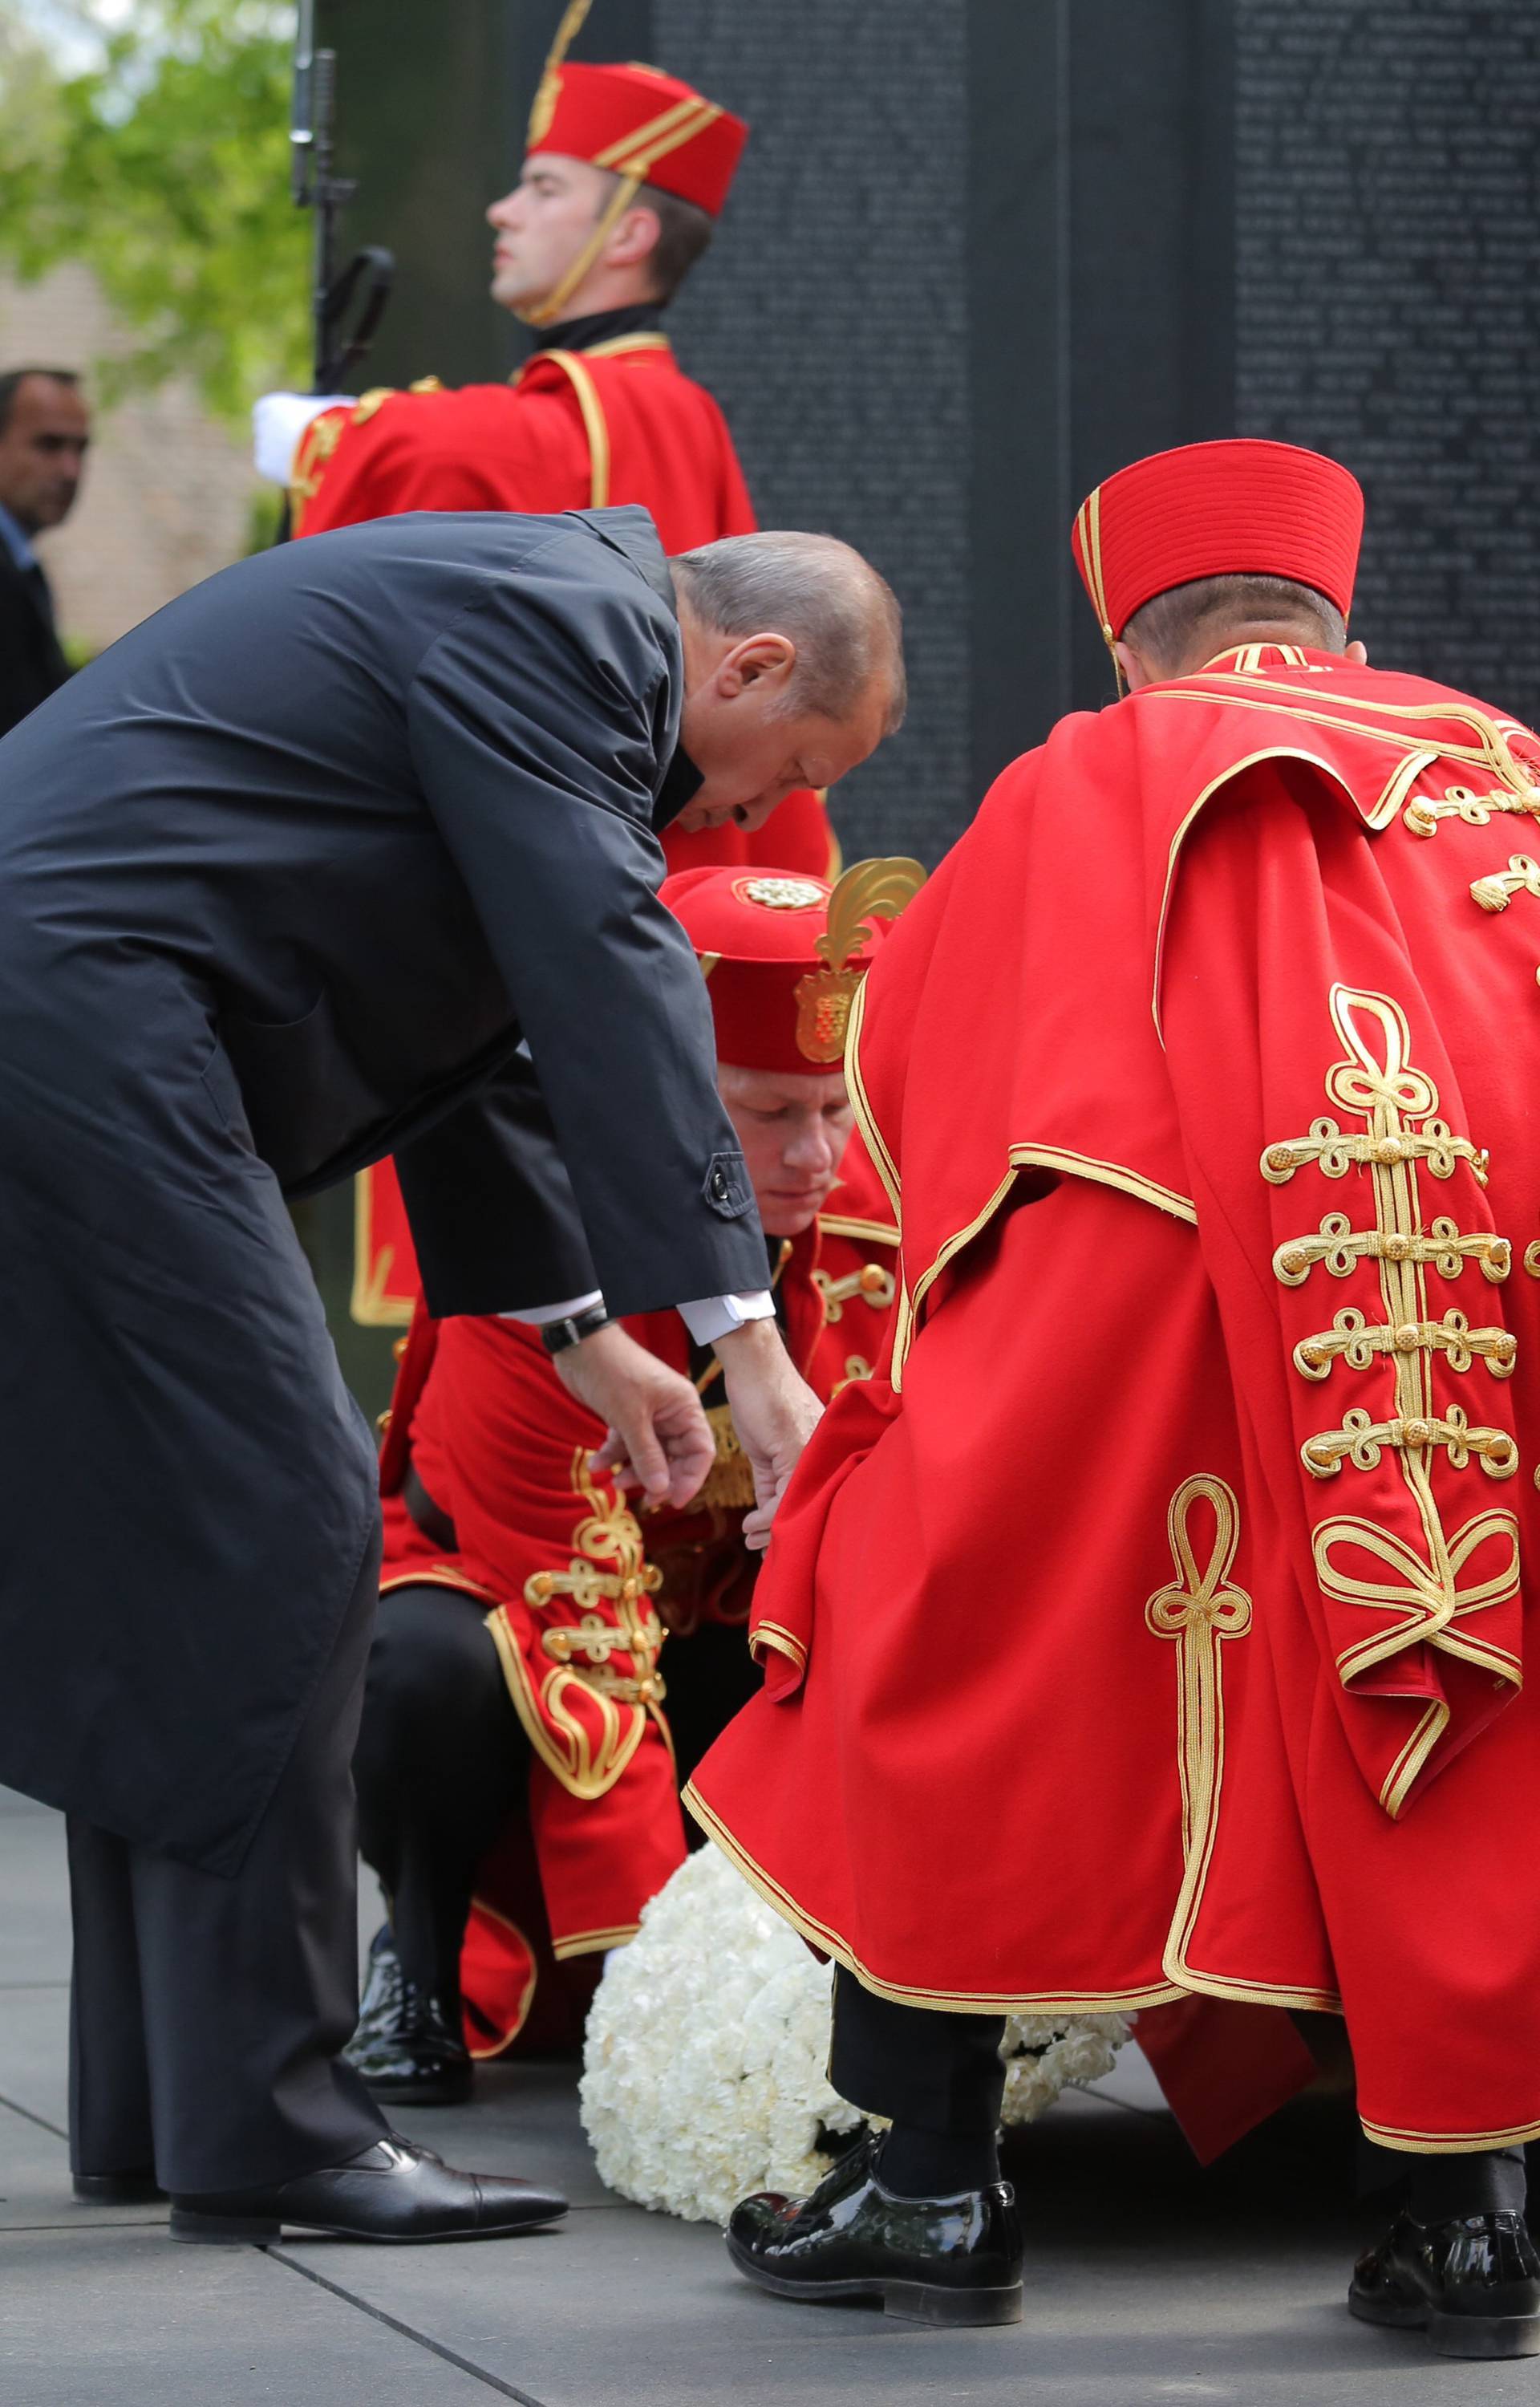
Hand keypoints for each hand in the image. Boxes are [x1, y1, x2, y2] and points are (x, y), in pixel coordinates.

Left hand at [553, 1320, 714, 1508]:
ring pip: (648, 1455)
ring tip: (613, 1482)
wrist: (580, 1346)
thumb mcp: (630, 1417)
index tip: (673, 1502)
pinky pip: (625, 1445)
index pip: (700, 1451)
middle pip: (675, 1458)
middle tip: (643, 1499)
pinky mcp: (626, 1417)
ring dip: (632, 1471)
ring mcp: (648, 1416)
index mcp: (684, 1408)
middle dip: (658, 1478)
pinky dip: (612, 1456)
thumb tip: (660, 1489)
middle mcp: (671, 1414)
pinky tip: (596, 1464)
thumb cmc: (613, 1372)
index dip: (690, 1479)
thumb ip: (646, 1455)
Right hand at [713, 1318, 823, 1549]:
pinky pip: (783, 1497)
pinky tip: (751, 1525)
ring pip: (797, 1508)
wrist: (755, 1367)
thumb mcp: (767, 1453)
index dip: (797, 1529)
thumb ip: (771, 1485)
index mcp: (825, 1457)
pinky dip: (766, 1517)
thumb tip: (765, 1522)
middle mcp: (826, 1456)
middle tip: (767, 1557)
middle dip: (788, 1538)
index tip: (779, 1550)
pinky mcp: (796, 1450)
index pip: (815, 1502)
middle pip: (811, 1509)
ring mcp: (813, 1454)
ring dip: (772, 1531)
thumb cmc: (762, 1403)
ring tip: (754, 1541)